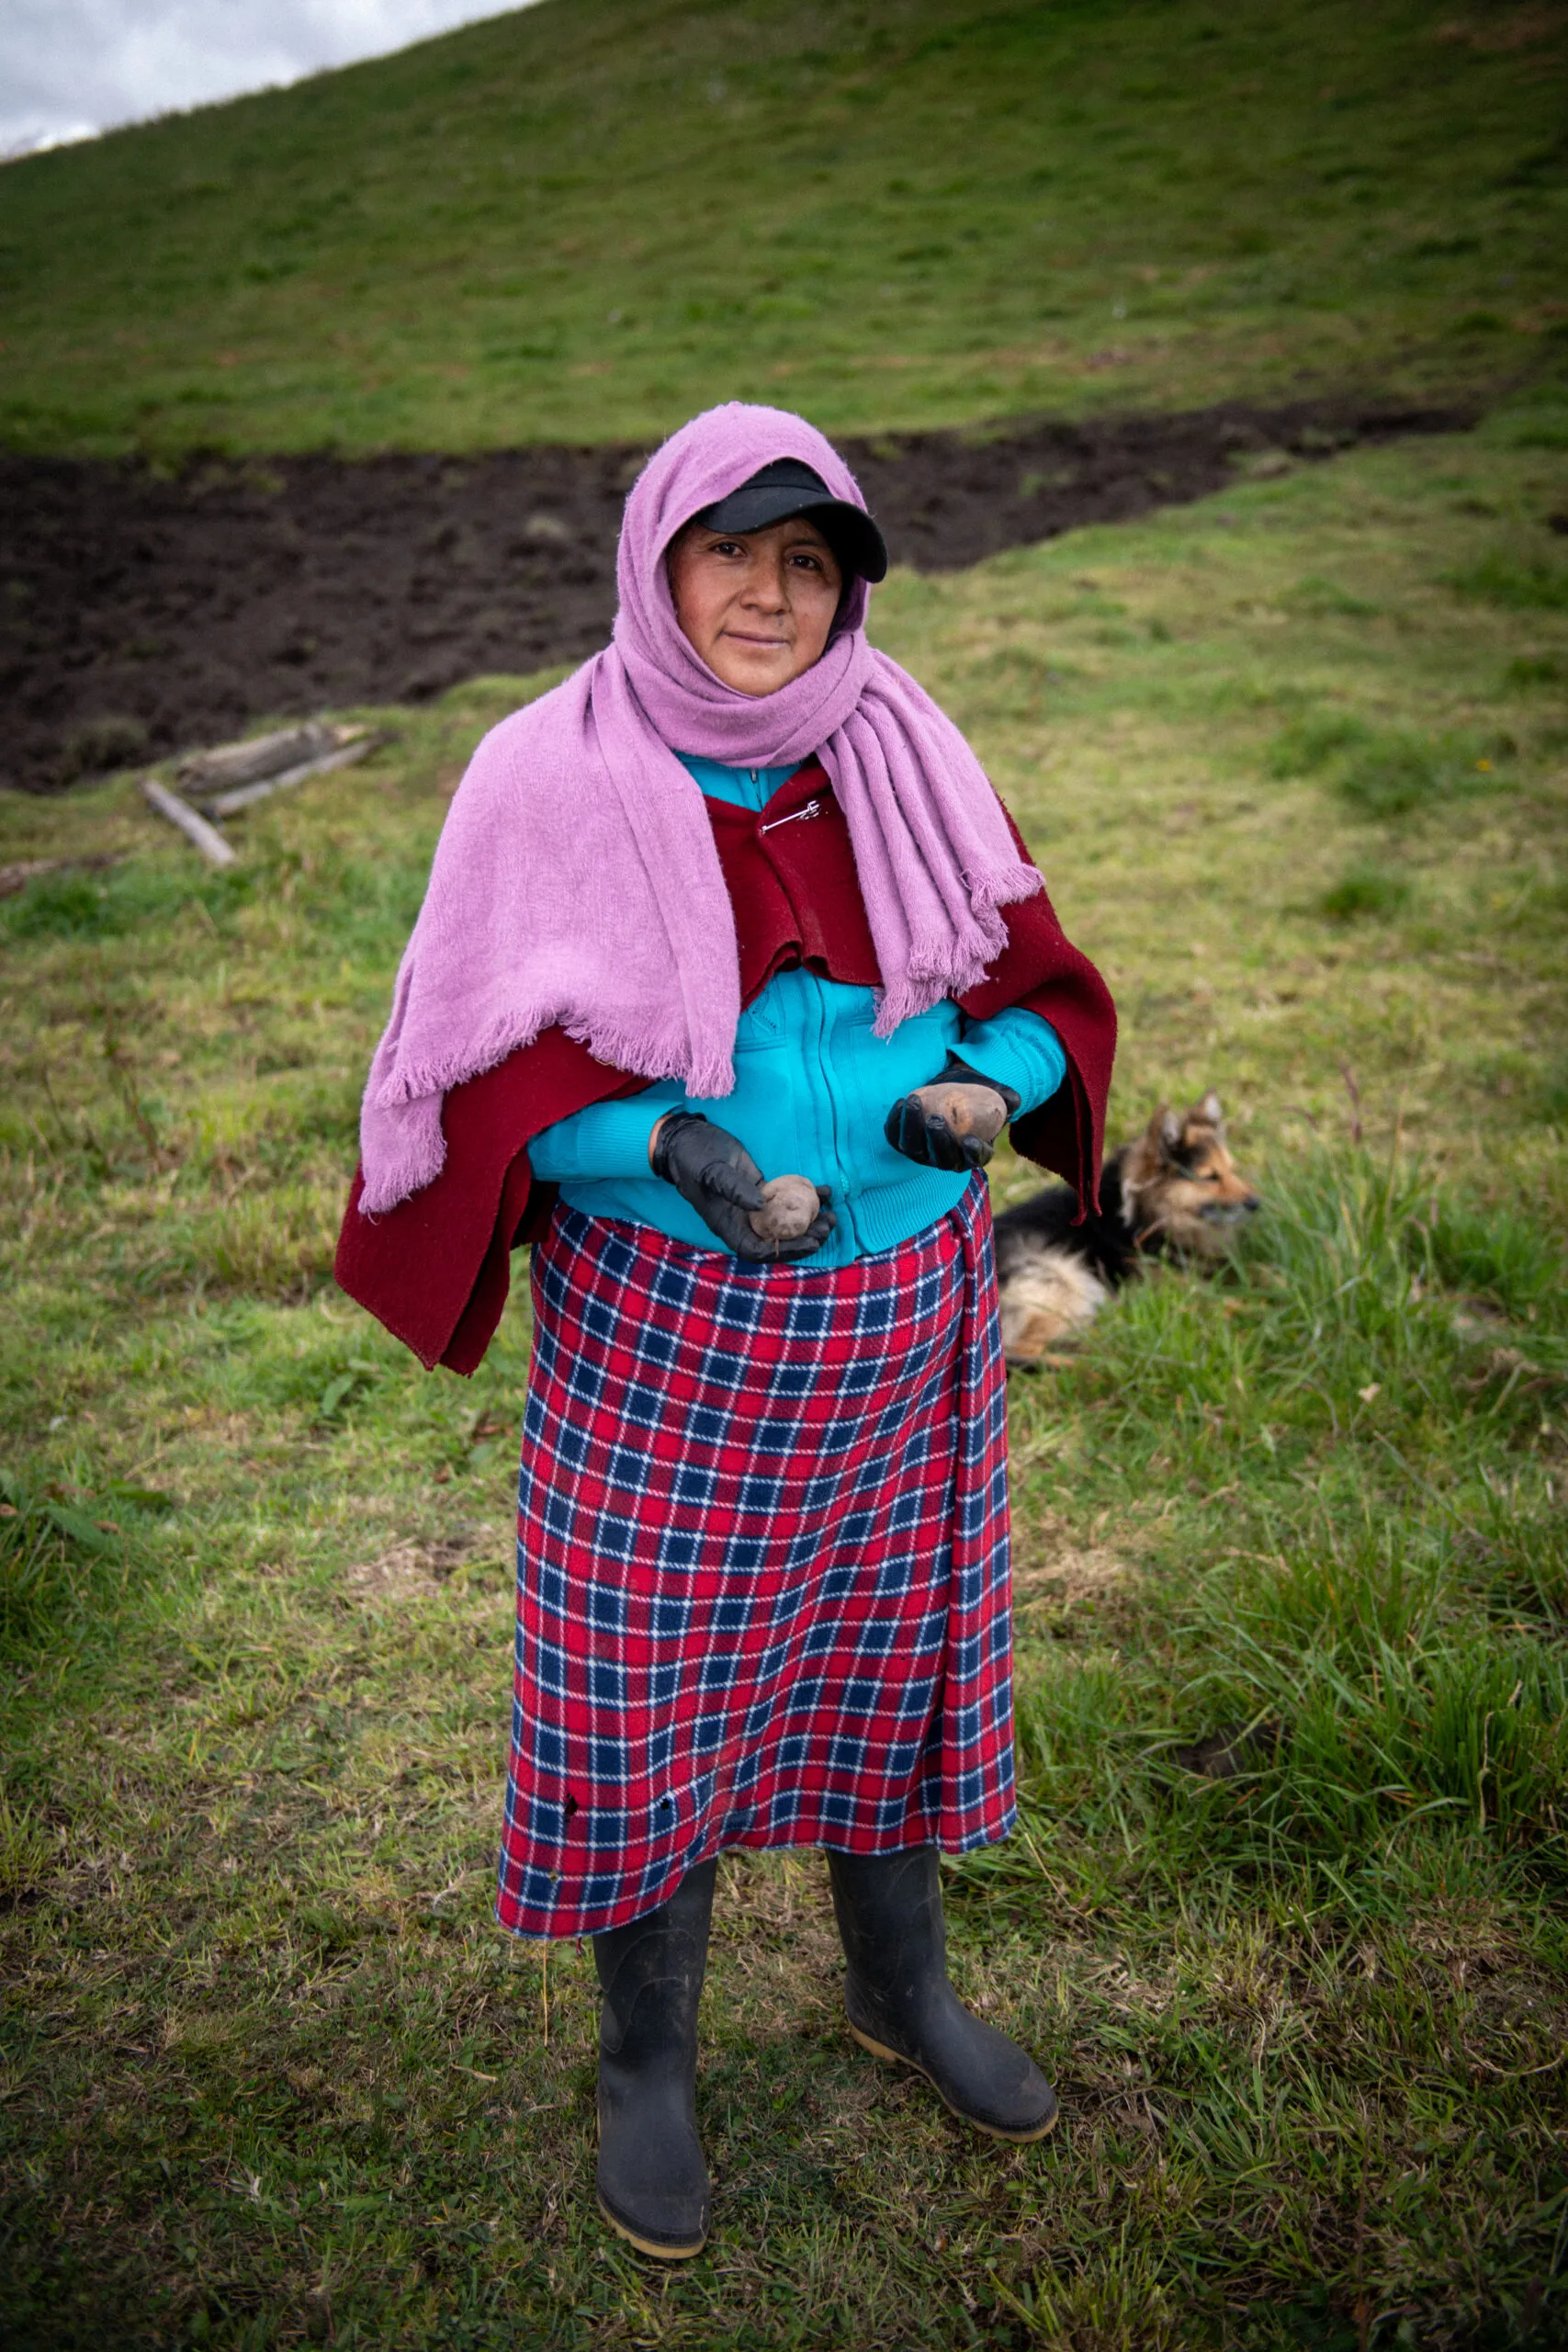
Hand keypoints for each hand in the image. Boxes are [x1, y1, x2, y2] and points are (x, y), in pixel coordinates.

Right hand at [650, 1112, 835, 1260]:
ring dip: (810, 1221)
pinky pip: (786, 1200)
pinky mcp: (762, 1190)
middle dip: (806, 1238)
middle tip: (828, 1225)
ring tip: (832, 1214)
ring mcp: (754, 1206)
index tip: (810, 1242)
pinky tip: (824, 1191)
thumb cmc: (693, 1157)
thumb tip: (759, 1206)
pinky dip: (806, 1198)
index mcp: (727, 1225)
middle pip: (778, 1240)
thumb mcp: (711, 1171)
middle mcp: (743, 1220)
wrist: (688, 1139)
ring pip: (786, 1223)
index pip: (758, 1250)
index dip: (785, 1251)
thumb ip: (733, 1188)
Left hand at [884, 1055, 1020, 1172]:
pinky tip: (901, 1102)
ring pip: (915, 1150)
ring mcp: (924, 1154)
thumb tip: (1012, 1101)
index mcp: (975, 1152)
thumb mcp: (996, 1093)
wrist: (952, 1086)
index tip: (969, 1140)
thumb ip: (1007, 1097)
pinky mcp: (904, 1142)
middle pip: (942, 1160)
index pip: (976, 1160)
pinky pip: (896, 1138)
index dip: (973, 1154)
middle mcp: (948, 1159)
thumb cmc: (977, 1092)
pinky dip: (895, 1123)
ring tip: (914, 1102)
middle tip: (935, 1119)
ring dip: (912, 1129)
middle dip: (937, 1142)